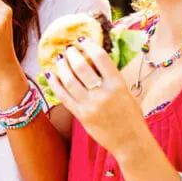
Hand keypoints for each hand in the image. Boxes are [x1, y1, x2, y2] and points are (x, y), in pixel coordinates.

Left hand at [46, 38, 147, 156]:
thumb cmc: (130, 116)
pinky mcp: (81, 116)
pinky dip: (55, 84)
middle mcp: (103, 94)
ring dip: (61, 67)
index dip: (89, 45)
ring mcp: (90, 105)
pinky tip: (51, 75)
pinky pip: (63, 97)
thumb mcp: (126, 92)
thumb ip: (111, 77)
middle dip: (72, 54)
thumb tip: (94, 59)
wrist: (130, 141)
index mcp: (118, 85)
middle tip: (68, 49)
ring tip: (59, 59)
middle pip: (81, 67)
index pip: (101, 58)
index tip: (82, 39)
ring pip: (69, 80)